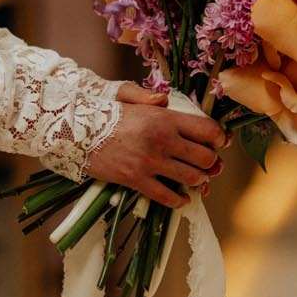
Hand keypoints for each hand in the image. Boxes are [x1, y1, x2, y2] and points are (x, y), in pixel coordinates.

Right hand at [86, 80, 228, 206]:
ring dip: (199, 181)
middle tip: (209, 164)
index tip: (219, 142)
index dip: (219, 138)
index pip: (207, 130)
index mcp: (164, 117)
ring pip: (191, 178)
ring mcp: (150, 162)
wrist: (76, 132)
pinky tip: (181, 198)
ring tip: (196, 179)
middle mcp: (162, 140)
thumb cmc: (103, 112)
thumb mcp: (127, 95)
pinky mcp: (136, 180)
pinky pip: (167, 196)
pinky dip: (179, 201)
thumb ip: (150, 97)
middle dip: (211, 162)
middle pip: (205, 157)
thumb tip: (166, 100)